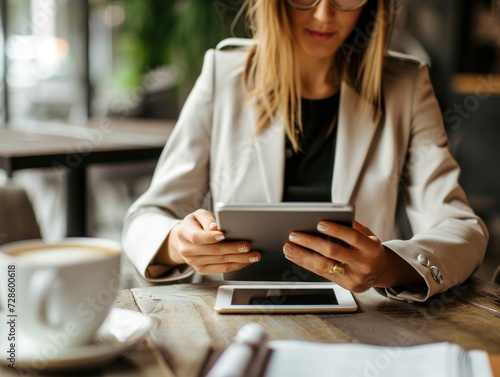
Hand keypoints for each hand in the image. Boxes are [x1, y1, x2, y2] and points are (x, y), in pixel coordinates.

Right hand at [163, 209, 260, 274]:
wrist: (183, 240)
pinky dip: (236, 265)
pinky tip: (246, 261)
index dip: (211, 237)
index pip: (197, 237)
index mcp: (184, 233)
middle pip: (213, 251)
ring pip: (220, 261)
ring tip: (254, 255)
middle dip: (233, 248)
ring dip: (239, 259)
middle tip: (248, 246)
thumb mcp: (198, 215)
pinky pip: (221, 269)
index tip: (224, 234)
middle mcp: (187, 250)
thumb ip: (207, 219)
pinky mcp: (202, 270)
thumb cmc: (194, 224)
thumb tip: (215, 227)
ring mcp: (194, 262)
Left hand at [283, 221, 420, 291]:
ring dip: (302, 256)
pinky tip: (295, 256)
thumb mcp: (368, 235)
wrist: (382, 272)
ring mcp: (355, 277)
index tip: (318, 223)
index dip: (336, 230)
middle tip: (293, 235)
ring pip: (324, 266)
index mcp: (372, 248)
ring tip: (288, 247)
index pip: (353, 237)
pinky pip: (323, 274)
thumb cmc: (369, 248)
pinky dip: (306, 264)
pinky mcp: (347, 286)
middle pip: (333, 253)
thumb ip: (351, 226)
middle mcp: (364, 264)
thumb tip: (326, 217)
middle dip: (311, 243)